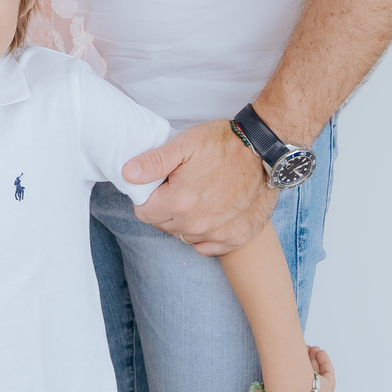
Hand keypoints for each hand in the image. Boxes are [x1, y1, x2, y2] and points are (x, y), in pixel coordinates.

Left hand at [123, 119, 274, 253]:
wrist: (264, 151)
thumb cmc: (223, 144)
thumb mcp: (184, 144)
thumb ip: (153, 162)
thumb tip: (128, 174)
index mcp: (179, 201)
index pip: (144, 212)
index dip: (148, 197)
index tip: (161, 185)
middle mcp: (196, 224)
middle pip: (163, 225)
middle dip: (165, 209)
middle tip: (180, 187)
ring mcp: (217, 233)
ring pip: (184, 235)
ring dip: (185, 220)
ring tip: (199, 197)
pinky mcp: (236, 238)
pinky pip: (207, 247)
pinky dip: (205, 234)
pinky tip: (212, 214)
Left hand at [221, 345, 334, 391]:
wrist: (288, 388)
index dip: (287, 387)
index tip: (282, 372)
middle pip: (305, 387)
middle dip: (302, 372)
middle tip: (297, 356)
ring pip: (318, 378)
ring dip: (314, 363)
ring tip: (309, 350)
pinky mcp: (328, 387)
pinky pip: (328, 374)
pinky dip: (324, 362)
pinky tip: (316, 350)